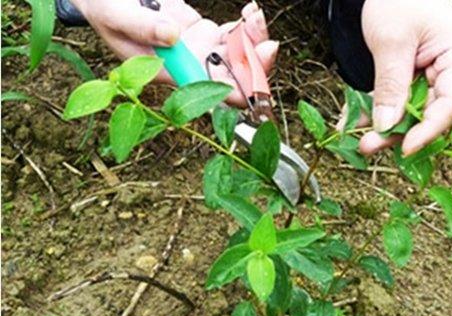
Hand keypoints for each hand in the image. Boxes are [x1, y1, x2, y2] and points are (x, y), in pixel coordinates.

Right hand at [71, 0, 277, 106]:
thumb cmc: (103, 6)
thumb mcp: (114, 13)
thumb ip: (141, 25)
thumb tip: (173, 36)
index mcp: (166, 73)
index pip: (206, 91)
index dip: (235, 90)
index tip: (254, 80)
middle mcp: (187, 67)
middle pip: (231, 77)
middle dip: (256, 66)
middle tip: (268, 45)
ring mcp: (198, 50)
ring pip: (238, 56)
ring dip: (255, 42)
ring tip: (255, 18)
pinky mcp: (204, 33)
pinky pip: (234, 36)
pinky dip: (247, 27)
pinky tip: (251, 14)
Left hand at [340, 0, 451, 155]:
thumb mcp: (391, 41)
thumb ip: (391, 85)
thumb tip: (386, 126)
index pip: (450, 103)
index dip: (428, 130)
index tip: (405, 148)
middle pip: (432, 112)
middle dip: (400, 132)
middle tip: (368, 146)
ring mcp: (435, 74)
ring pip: (414, 111)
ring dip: (386, 126)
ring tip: (361, 142)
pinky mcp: (415, 76)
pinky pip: (399, 99)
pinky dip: (378, 110)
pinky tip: (355, 121)